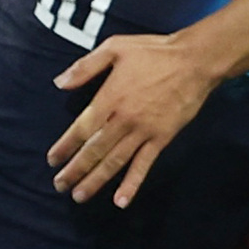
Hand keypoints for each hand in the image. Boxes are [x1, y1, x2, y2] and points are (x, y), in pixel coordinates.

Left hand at [47, 30, 221, 207]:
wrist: (195, 61)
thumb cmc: (154, 51)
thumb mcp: (115, 48)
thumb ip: (85, 66)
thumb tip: (59, 82)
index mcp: (109, 97)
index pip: (81, 128)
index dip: (65, 146)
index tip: (53, 160)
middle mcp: (123, 119)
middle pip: (94, 150)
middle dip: (75, 170)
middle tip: (59, 185)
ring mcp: (143, 131)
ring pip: (115, 161)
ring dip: (96, 181)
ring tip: (79, 195)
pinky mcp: (162, 138)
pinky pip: (144, 165)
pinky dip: (132, 183)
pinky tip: (121, 200)